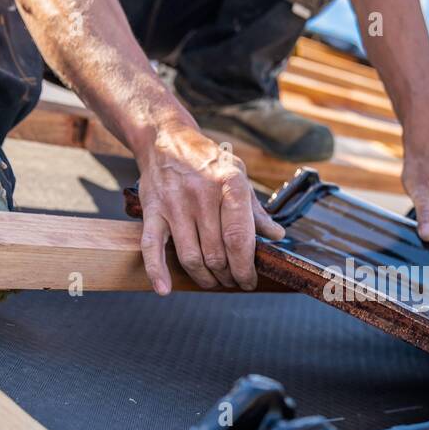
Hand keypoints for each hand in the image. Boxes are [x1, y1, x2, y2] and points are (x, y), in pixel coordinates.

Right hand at [136, 124, 284, 292]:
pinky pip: (152, 247)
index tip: (250, 279)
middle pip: (216, 254)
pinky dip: (157, 271)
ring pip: (191, 257)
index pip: (238, 238)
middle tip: (233, 281)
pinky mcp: (152, 211)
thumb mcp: (238, 175)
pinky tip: (164, 289)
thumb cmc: (207, 160)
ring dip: (204, 278)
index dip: (245, 267)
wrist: (165, 139)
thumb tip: (276, 236)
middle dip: (228, 275)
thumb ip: (255, 209)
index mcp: (229, 185)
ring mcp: (174, 205)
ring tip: (214, 281)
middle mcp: (201, 195)